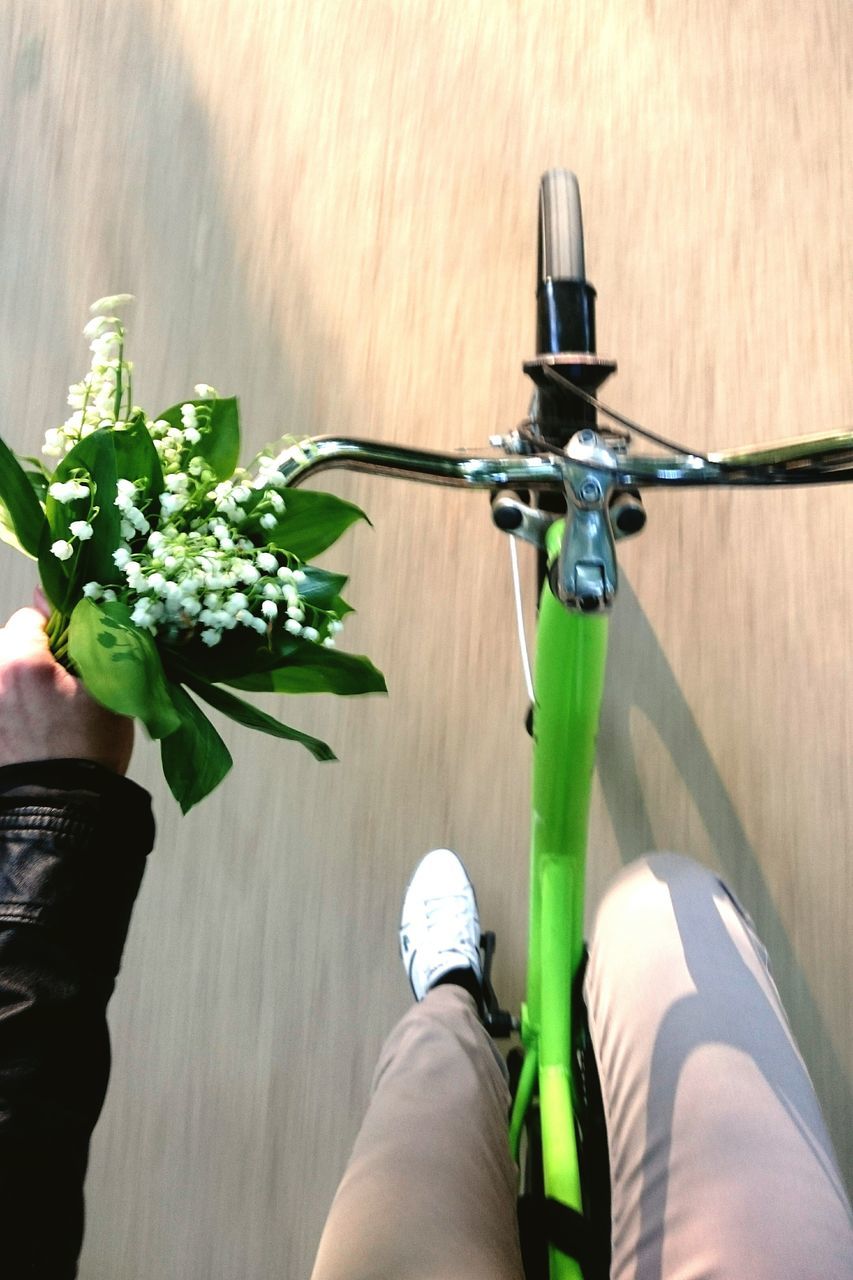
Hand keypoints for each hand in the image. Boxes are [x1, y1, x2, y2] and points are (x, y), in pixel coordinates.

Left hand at [0, 602, 133, 774]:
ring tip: (43, 706)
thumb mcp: (104, 686)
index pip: (30, 617)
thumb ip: (80, 636)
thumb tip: (47, 595)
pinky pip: (1, 694)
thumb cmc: (90, 747)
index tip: (73, 658)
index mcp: (21, 662)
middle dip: (31, 654)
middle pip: (7, 642)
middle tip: (59, 683)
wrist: (65, 806)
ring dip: (18, 677)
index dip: (57, 632)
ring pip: (2, 669)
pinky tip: (29, 722)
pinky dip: (11, 700)